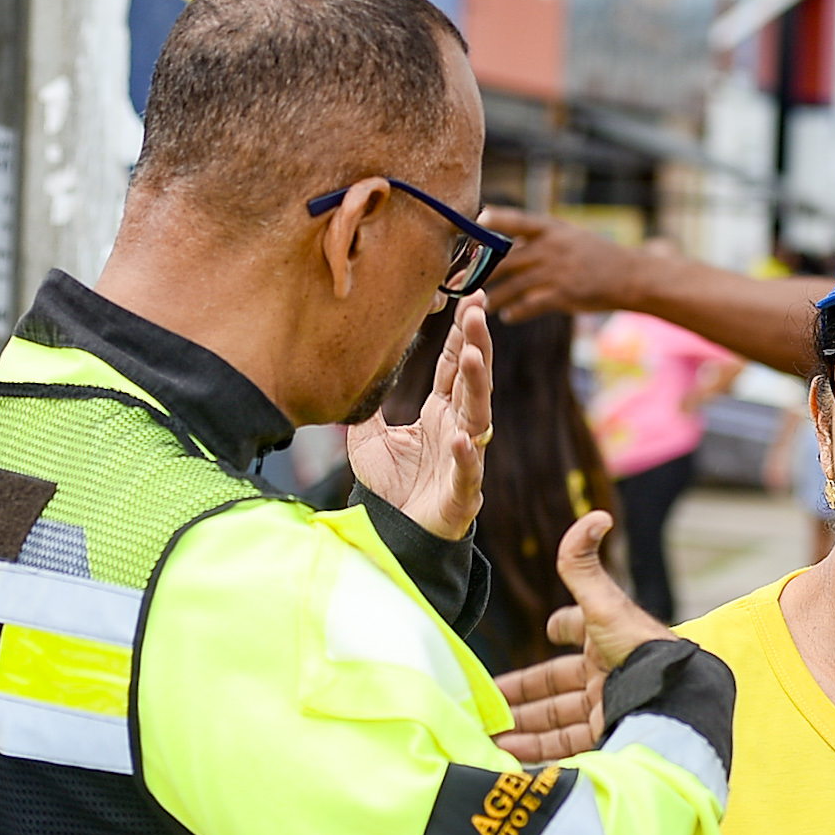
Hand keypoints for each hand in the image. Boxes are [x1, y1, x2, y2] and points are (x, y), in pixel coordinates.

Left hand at [347, 292, 491, 539]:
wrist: (395, 534)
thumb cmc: (391, 489)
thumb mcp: (366, 439)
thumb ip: (367, 406)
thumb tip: (356, 371)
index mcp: (439, 414)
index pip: (453, 368)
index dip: (462, 335)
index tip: (470, 301)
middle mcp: (459, 429)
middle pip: (472, 381)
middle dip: (477, 344)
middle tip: (478, 309)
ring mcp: (465, 458)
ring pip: (477, 415)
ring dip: (476, 385)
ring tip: (472, 354)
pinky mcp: (462, 492)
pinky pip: (468, 471)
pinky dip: (467, 456)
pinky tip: (463, 439)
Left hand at [483, 208, 643, 322]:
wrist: (631, 276)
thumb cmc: (597, 255)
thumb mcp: (570, 236)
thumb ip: (540, 238)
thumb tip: (505, 240)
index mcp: (552, 228)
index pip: (519, 221)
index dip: (497, 219)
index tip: (478, 219)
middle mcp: (552, 247)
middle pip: (506, 258)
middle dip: (481, 271)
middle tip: (459, 281)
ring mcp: (558, 271)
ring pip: (514, 285)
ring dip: (494, 297)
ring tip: (482, 305)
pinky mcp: (564, 294)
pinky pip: (531, 304)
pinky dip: (515, 311)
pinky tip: (507, 316)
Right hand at [490, 511, 673, 760]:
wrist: (670, 697)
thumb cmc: (638, 645)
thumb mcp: (601, 602)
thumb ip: (582, 563)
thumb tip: (595, 515)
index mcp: (606, 639)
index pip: (577, 630)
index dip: (562, 628)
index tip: (548, 632)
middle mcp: (608, 673)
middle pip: (557, 685)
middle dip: (523, 695)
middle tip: (489, 705)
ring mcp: (608, 706)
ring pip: (557, 718)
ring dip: (523, 726)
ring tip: (489, 735)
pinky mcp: (607, 735)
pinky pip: (566, 745)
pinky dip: (537, 751)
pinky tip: (509, 755)